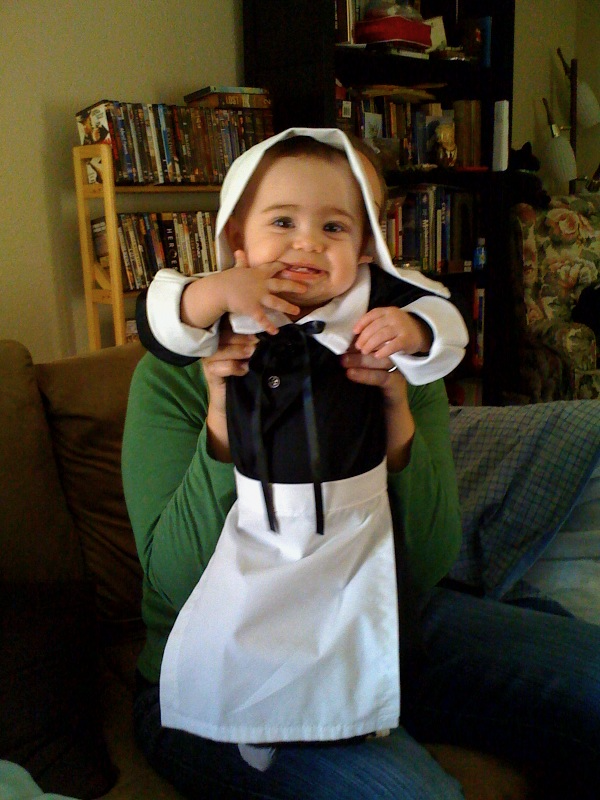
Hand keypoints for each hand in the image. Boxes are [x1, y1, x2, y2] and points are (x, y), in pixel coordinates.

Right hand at [202, 324, 257, 461]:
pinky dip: (235, 367)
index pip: (228, 324)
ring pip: (222, 349)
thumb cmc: (245, 376)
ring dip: (239, 351)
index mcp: (222, 337)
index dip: (242, 325)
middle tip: (256, 344)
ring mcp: (208, 359)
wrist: (234, 402)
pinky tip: (244, 371)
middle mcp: (212, 346)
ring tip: (252, 355)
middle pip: (224, 335)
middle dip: (243, 338)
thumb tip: (268, 331)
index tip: (258, 331)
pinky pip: (221, 366)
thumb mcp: (251, 356)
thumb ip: (253, 342)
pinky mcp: (209, 373)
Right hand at [222, 250, 307, 333]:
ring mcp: (259, 297)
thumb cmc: (227, 279)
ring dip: (287, 307)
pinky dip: (269, 326)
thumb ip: (241, 261)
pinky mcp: (253, 309)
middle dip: (294, 286)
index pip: (273, 268)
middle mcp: (262, 285)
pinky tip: (275, 332)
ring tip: (297, 311)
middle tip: (305, 289)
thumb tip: (239, 251)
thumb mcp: (236, 268)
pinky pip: (263, 319)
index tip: (292, 265)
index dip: (283, 266)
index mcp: (258, 274)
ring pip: (277, 302)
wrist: (220, 290)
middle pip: (281, 285)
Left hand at [341, 346, 414, 471]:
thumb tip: (329, 357)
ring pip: (378, 361)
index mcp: (380, 356)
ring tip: (342, 362)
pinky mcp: (396, 385)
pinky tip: (351, 374)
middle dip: (355, 348)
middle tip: (338, 351)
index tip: (337, 339)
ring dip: (359, 360)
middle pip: (374, 349)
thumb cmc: (371, 397)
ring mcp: (395, 372)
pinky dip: (366, 375)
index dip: (354, 340)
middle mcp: (390, 361)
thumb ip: (350, 366)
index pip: (368, 343)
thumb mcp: (360, 378)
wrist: (391, 419)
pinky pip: (382, 377)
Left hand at [352, 306, 431, 359]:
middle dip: (364, 337)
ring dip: (370, 344)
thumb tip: (356, 335)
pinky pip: (393, 345)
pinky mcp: (407, 339)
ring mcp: (401, 327)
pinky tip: (377, 356)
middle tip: (358, 347)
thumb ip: (375, 324)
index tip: (354, 332)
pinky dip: (383, 351)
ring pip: (381, 335)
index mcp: (388, 311)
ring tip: (364, 351)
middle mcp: (394, 317)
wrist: (421, 332)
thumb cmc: (398, 328)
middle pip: (375, 326)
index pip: (372, 314)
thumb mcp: (388, 321)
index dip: (361, 323)